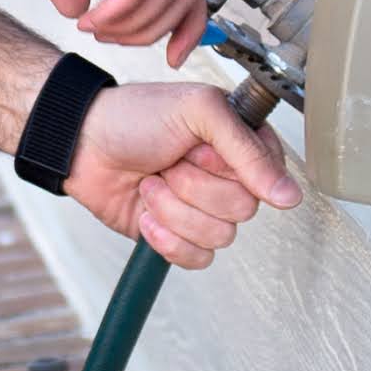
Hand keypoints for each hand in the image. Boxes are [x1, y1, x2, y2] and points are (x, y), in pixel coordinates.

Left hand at [64, 79, 299, 272]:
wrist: (81, 144)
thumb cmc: (135, 116)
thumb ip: (247, 150)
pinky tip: (146, 214)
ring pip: (219, 236)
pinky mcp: (180, 236)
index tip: (199, 148)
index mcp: (240, 144)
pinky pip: (198, 259)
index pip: (268, 176)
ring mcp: (203, 210)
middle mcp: (227, 178)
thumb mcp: (199, 111)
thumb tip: (289, 195)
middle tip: (170, 162)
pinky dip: (166, 239)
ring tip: (152, 183)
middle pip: (243, 210)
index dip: (229, 167)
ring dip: (175, 210)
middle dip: (194, 187)